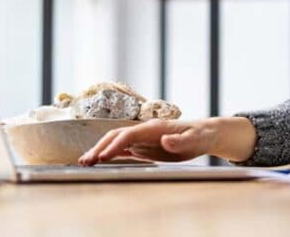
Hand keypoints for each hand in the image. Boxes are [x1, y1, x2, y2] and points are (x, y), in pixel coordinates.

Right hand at [78, 119, 218, 165]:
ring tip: (85, 162)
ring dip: (100, 150)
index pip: (128, 135)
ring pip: (116, 142)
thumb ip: (180, 141)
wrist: (204, 134)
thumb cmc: (200, 136)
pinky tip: (99, 160)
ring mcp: (142, 138)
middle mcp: (144, 131)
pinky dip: (109, 154)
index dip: (115, 145)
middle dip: (100, 147)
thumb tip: (164, 140)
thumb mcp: (194, 140)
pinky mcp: (143, 146)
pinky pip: (122, 149)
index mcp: (154, 128)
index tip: (103, 157)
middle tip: (85, 161)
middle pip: (116, 136)